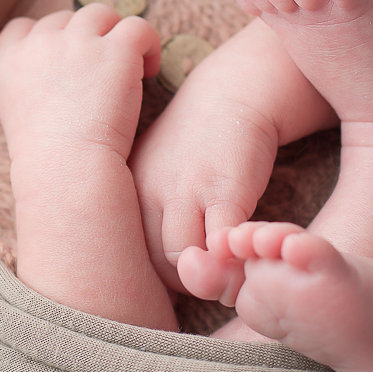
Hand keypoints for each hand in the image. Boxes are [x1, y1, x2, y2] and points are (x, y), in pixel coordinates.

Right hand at [0, 4, 161, 170]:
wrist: (67, 169)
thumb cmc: (48, 160)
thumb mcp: (20, 118)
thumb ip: (32, 90)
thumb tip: (58, 85)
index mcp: (11, 61)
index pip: (21, 28)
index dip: (46, 38)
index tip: (65, 58)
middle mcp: (42, 44)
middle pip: (65, 19)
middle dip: (85, 38)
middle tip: (104, 70)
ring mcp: (78, 43)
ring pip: (101, 13)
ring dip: (115, 34)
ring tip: (131, 65)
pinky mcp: (116, 50)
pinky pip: (138, 26)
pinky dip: (148, 42)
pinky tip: (149, 70)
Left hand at [130, 83, 281, 294]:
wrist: (234, 90)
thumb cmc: (196, 139)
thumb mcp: (155, 169)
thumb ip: (148, 212)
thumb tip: (143, 263)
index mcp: (125, 190)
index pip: (124, 256)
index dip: (153, 275)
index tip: (179, 273)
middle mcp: (147, 191)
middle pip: (154, 265)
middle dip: (183, 281)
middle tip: (208, 279)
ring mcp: (185, 191)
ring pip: (186, 264)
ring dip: (211, 279)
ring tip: (229, 272)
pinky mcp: (224, 192)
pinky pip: (223, 249)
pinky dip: (236, 262)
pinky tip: (247, 254)